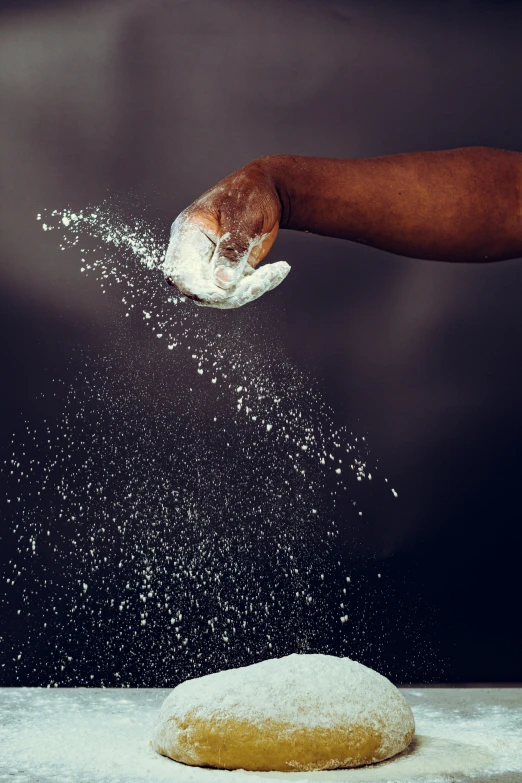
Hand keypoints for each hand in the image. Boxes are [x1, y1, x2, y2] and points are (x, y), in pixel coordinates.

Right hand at [162, 160, 290, 307]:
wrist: (269, 191)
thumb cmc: (249, 194)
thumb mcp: (241, 219)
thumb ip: (231, 250)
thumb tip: (222, 282)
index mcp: (188, 233)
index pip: (179, 271)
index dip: (197, 288)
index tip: (221, 295)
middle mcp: (196, 252)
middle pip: (200, 289)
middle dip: (229, 294)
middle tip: (259, 284)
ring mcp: (213, 263)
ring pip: (221, 295)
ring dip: (249, 291)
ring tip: (275, 272)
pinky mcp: (231, 271)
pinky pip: (240, 290)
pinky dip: (259, 286)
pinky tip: (278, 271)